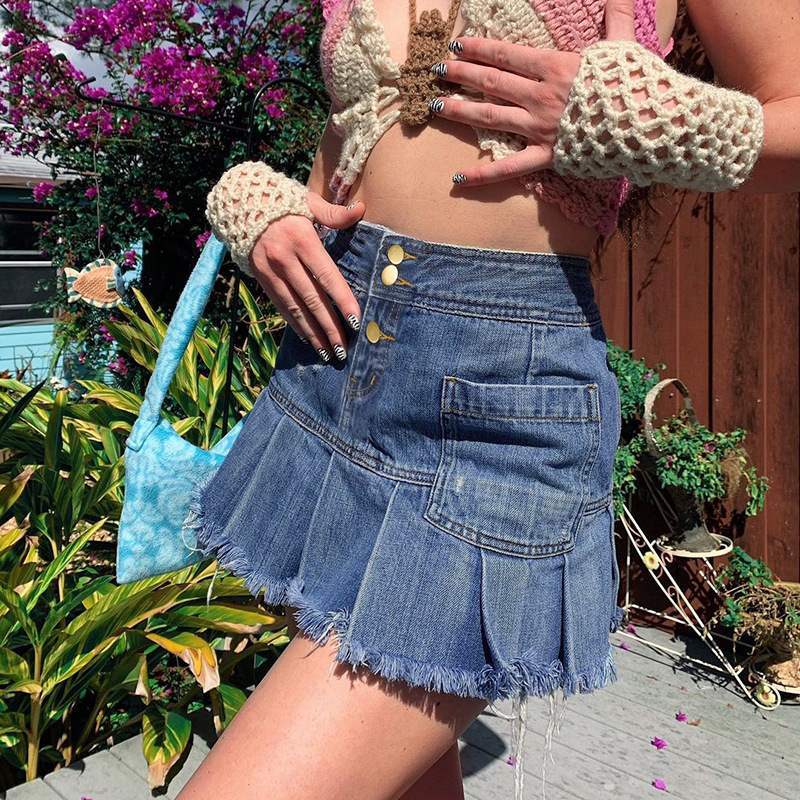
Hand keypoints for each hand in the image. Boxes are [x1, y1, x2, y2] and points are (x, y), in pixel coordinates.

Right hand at [249, 193, 365, 362]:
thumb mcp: (307, 202)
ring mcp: (271, 271)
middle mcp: (285, 258)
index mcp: (301, 239)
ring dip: (313, 333)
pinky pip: (282, 307)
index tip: (355, 321)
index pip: (327, 276)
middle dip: (329, 326)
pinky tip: (308, 339)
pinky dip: (296, 325)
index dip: (342, 300)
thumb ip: (335, 213)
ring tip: (328, 352)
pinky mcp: (262, 280)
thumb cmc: (282, 204)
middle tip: (343, 349)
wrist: (239, 205)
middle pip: (312, 299)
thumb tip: (361, 210)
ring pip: (296, 308)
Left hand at [429, 0, 636, 185]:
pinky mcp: (546, 156)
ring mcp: (540, 128)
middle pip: (492, 82)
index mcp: (555, 67)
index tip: (457, 45)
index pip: (507, 55)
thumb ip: (615, 15)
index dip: (479, 48)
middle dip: (461, 74)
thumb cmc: (637, 83)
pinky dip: (483, 174)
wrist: (651, 124)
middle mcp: (541, 96)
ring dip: (461, 110)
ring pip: (492, 116)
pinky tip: (457, 177)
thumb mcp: (623, 43)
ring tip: (435, 106)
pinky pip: (509, 167)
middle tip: (436, 71)